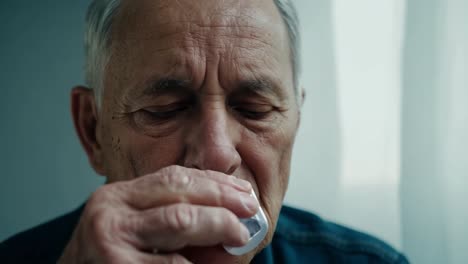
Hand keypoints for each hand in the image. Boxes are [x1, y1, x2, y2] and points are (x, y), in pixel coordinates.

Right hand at [58, 165, 257, 263]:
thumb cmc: (113, 261)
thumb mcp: (138, 232)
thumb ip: (176, 222)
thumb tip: (233, 221)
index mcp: (117, 196)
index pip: (174, 177)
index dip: (214, 182)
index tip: (243, 190)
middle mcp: (110, 212)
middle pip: (179, 193)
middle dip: (222, 199)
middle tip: (250, 210)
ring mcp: (111, 242)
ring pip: (179, 220)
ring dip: (218, 224)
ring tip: (240, 236)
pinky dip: (198, 262)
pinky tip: (211, 263)